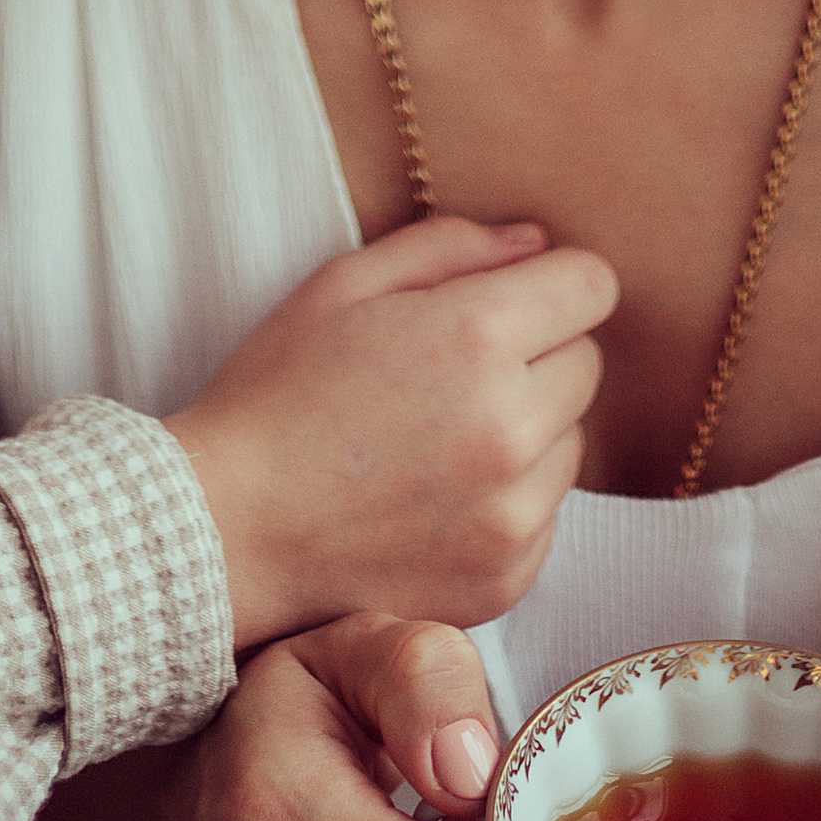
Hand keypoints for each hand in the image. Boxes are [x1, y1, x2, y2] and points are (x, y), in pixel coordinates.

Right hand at [165, 219, 615, 648]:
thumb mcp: (343, 282)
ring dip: (527, 430)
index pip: (592, 285)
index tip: (510, 298)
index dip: (551, 283)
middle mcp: (513, 426)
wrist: (228, 529)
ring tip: (436, 440)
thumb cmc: (275, 392)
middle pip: (587, 363)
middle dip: (536, 354)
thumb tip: (537, 242)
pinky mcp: (508, 578)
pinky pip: (546, 516)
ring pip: (571, 441)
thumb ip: (452, 246)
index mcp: (477, 336)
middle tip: (451, 371)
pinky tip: (433, 498)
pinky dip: (506, 501)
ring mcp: (515, 513)